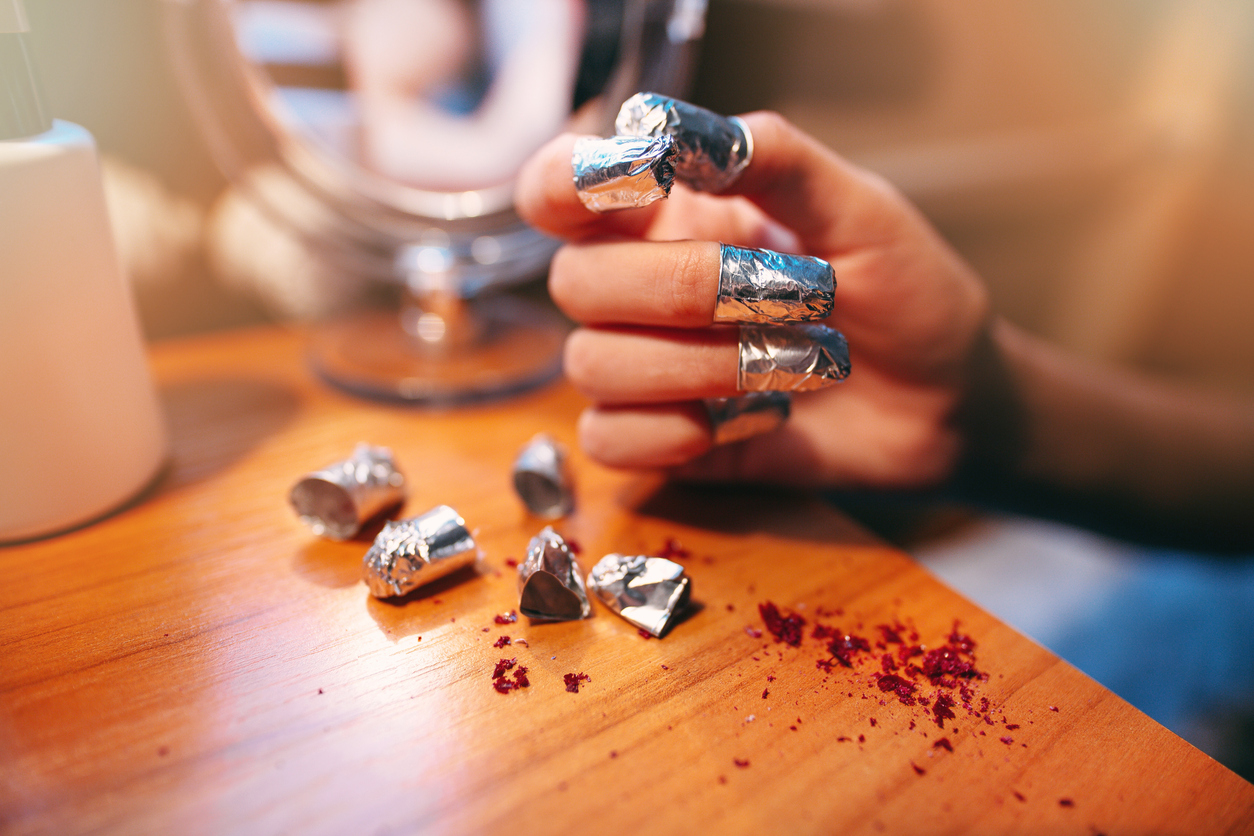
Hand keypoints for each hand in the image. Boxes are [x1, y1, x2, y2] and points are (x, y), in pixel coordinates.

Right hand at [515, 111, 990, 489]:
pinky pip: (610, 440)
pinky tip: (759, 418)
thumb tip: (670, 129)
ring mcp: (646, 368)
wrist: (948, 401)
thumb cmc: (905, 292)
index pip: (559, 188)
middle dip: (682, 288)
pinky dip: (683, 433)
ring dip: (700, 367)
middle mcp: (641, 288)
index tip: (639, 182)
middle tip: (787, 296)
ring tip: (793, 365)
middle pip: (575, 282)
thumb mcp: (860, 209)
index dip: (568, 182)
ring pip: (590, 365)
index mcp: (672, 215)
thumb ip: (774, 158)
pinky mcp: (661, 440)